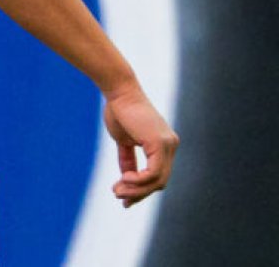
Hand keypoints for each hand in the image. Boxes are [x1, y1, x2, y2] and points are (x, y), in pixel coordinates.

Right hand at [102, 84, 178, 206]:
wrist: (118, 92)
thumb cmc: (119, 111)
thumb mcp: (123, 140)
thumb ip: (128, 159)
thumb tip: (126, 177)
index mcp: (164, 145)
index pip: (157, 175)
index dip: (141, 190)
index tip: (123, 197)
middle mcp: (171, 146)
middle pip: (159, 182)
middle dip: (138, 193)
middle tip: (118, 196)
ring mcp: (168, 146)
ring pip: (157, 181)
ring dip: (136, 190)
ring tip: (117, 190)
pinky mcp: (160, 145)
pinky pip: (152, 173)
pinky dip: (138, 181)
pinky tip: (124, 179)